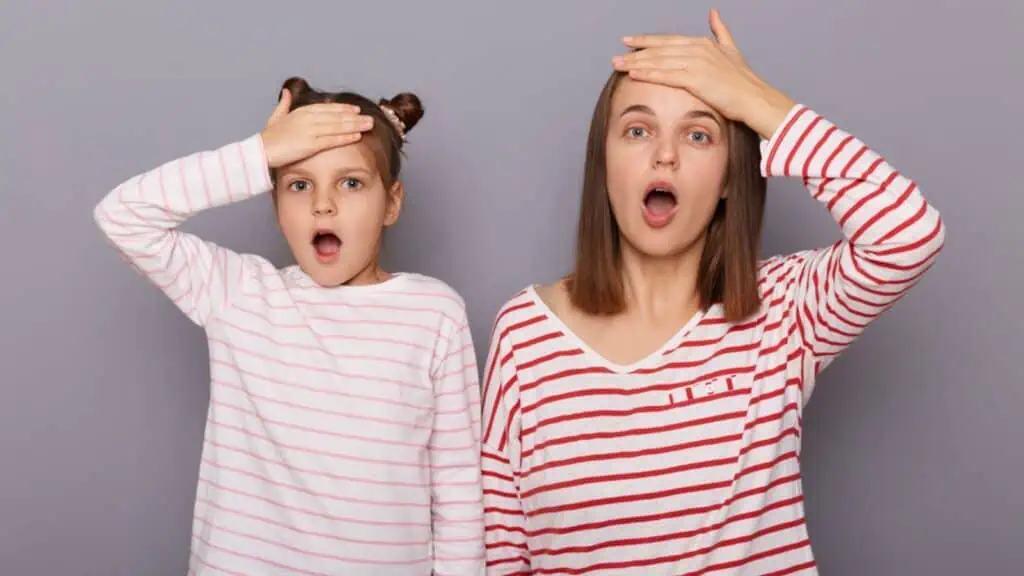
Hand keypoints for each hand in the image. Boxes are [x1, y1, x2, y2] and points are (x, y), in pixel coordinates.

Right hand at [260, 88, 374, 167]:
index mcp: (301, 112)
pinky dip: (345, 137)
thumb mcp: (275, 117)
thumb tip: (287, 91)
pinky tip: (357, 136)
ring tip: (369, 125)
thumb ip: (284, 104)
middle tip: (370, 118)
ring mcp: (310, 131)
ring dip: (355, 125)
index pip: (327, 108)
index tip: (356, 110)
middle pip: (336, 116)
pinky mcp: (310, 144)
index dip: (343, 109)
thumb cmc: (267, 138)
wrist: (259, 151)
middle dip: (355, 117)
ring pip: (337, 126)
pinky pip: (332, 140)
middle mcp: (307, 119)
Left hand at [612, 8, 795, 138]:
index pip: (668, 40)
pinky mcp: (696, 79)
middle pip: (659, 50)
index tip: (628, 42)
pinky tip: (634, 74)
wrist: (754, 98)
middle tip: (616, 57)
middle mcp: (698, 49)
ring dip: (636, 63)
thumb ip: (720, 30)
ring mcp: (697, 63)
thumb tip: (713, 12)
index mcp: (703, 43)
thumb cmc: (742, 80)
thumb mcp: (731, 48)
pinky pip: (666, 76)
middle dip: (635, 53)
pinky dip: (648, 74)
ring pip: (659, 61)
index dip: (647, 41)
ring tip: (618, 66)